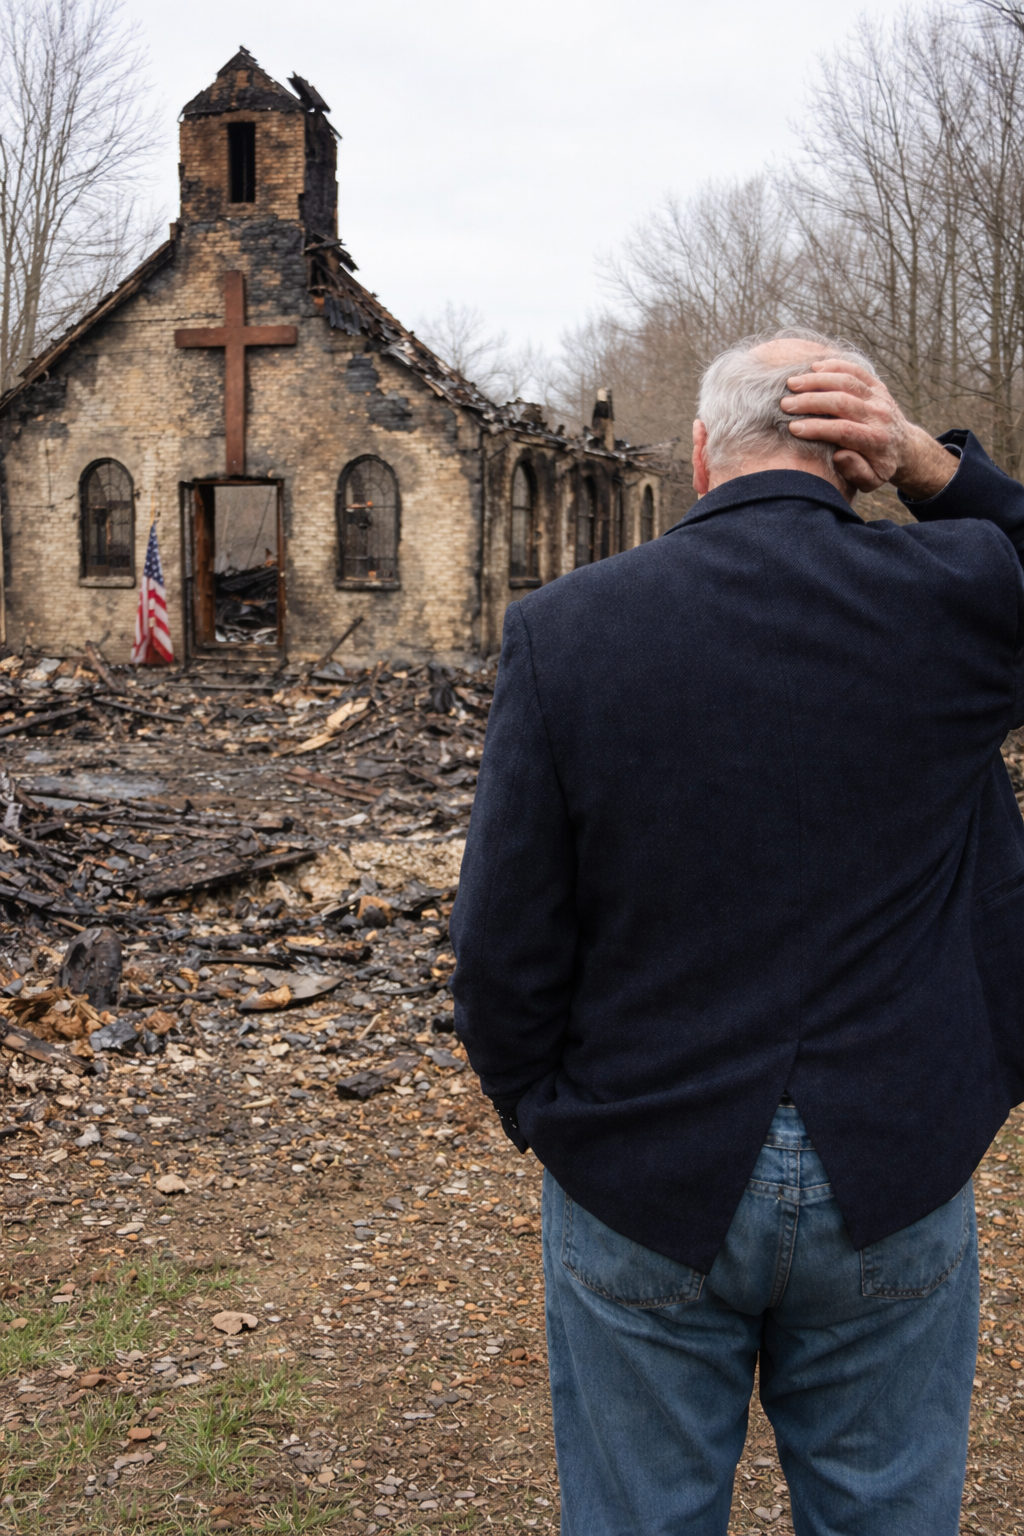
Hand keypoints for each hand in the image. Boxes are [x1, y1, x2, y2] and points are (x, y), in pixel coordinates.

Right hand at [780, 359, 956, 499]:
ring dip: (817, 380)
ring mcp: (879, 398)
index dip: (816, 428)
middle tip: (785, 403)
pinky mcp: (877, 386)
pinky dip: (835, 366)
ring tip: (792, 383)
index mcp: (875, 441)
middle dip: (811, 401)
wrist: (905, 447)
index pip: (843, 430)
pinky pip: (856, 371)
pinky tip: (814, 368)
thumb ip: (855, 471)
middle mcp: (879, 416)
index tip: (793, 428)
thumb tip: (838, 455)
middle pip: (842, 402)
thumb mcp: (870, 480)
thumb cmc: (879, 466)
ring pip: (847, 382)